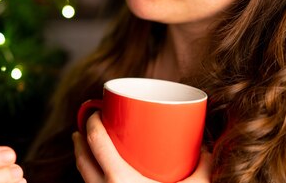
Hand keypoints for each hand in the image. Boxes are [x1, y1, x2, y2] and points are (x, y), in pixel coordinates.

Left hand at [72, 112, 210, 182]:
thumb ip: (202, 167)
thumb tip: (205, 147)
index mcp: (119, 180)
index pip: (96, 142)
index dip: (91, 122)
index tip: (94, 110)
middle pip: (82, 158)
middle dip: (81, 138)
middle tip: (87, 125)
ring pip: (83, 177)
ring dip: (82, 158)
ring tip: (87, 146)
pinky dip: (89, 179)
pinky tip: (97, 176)